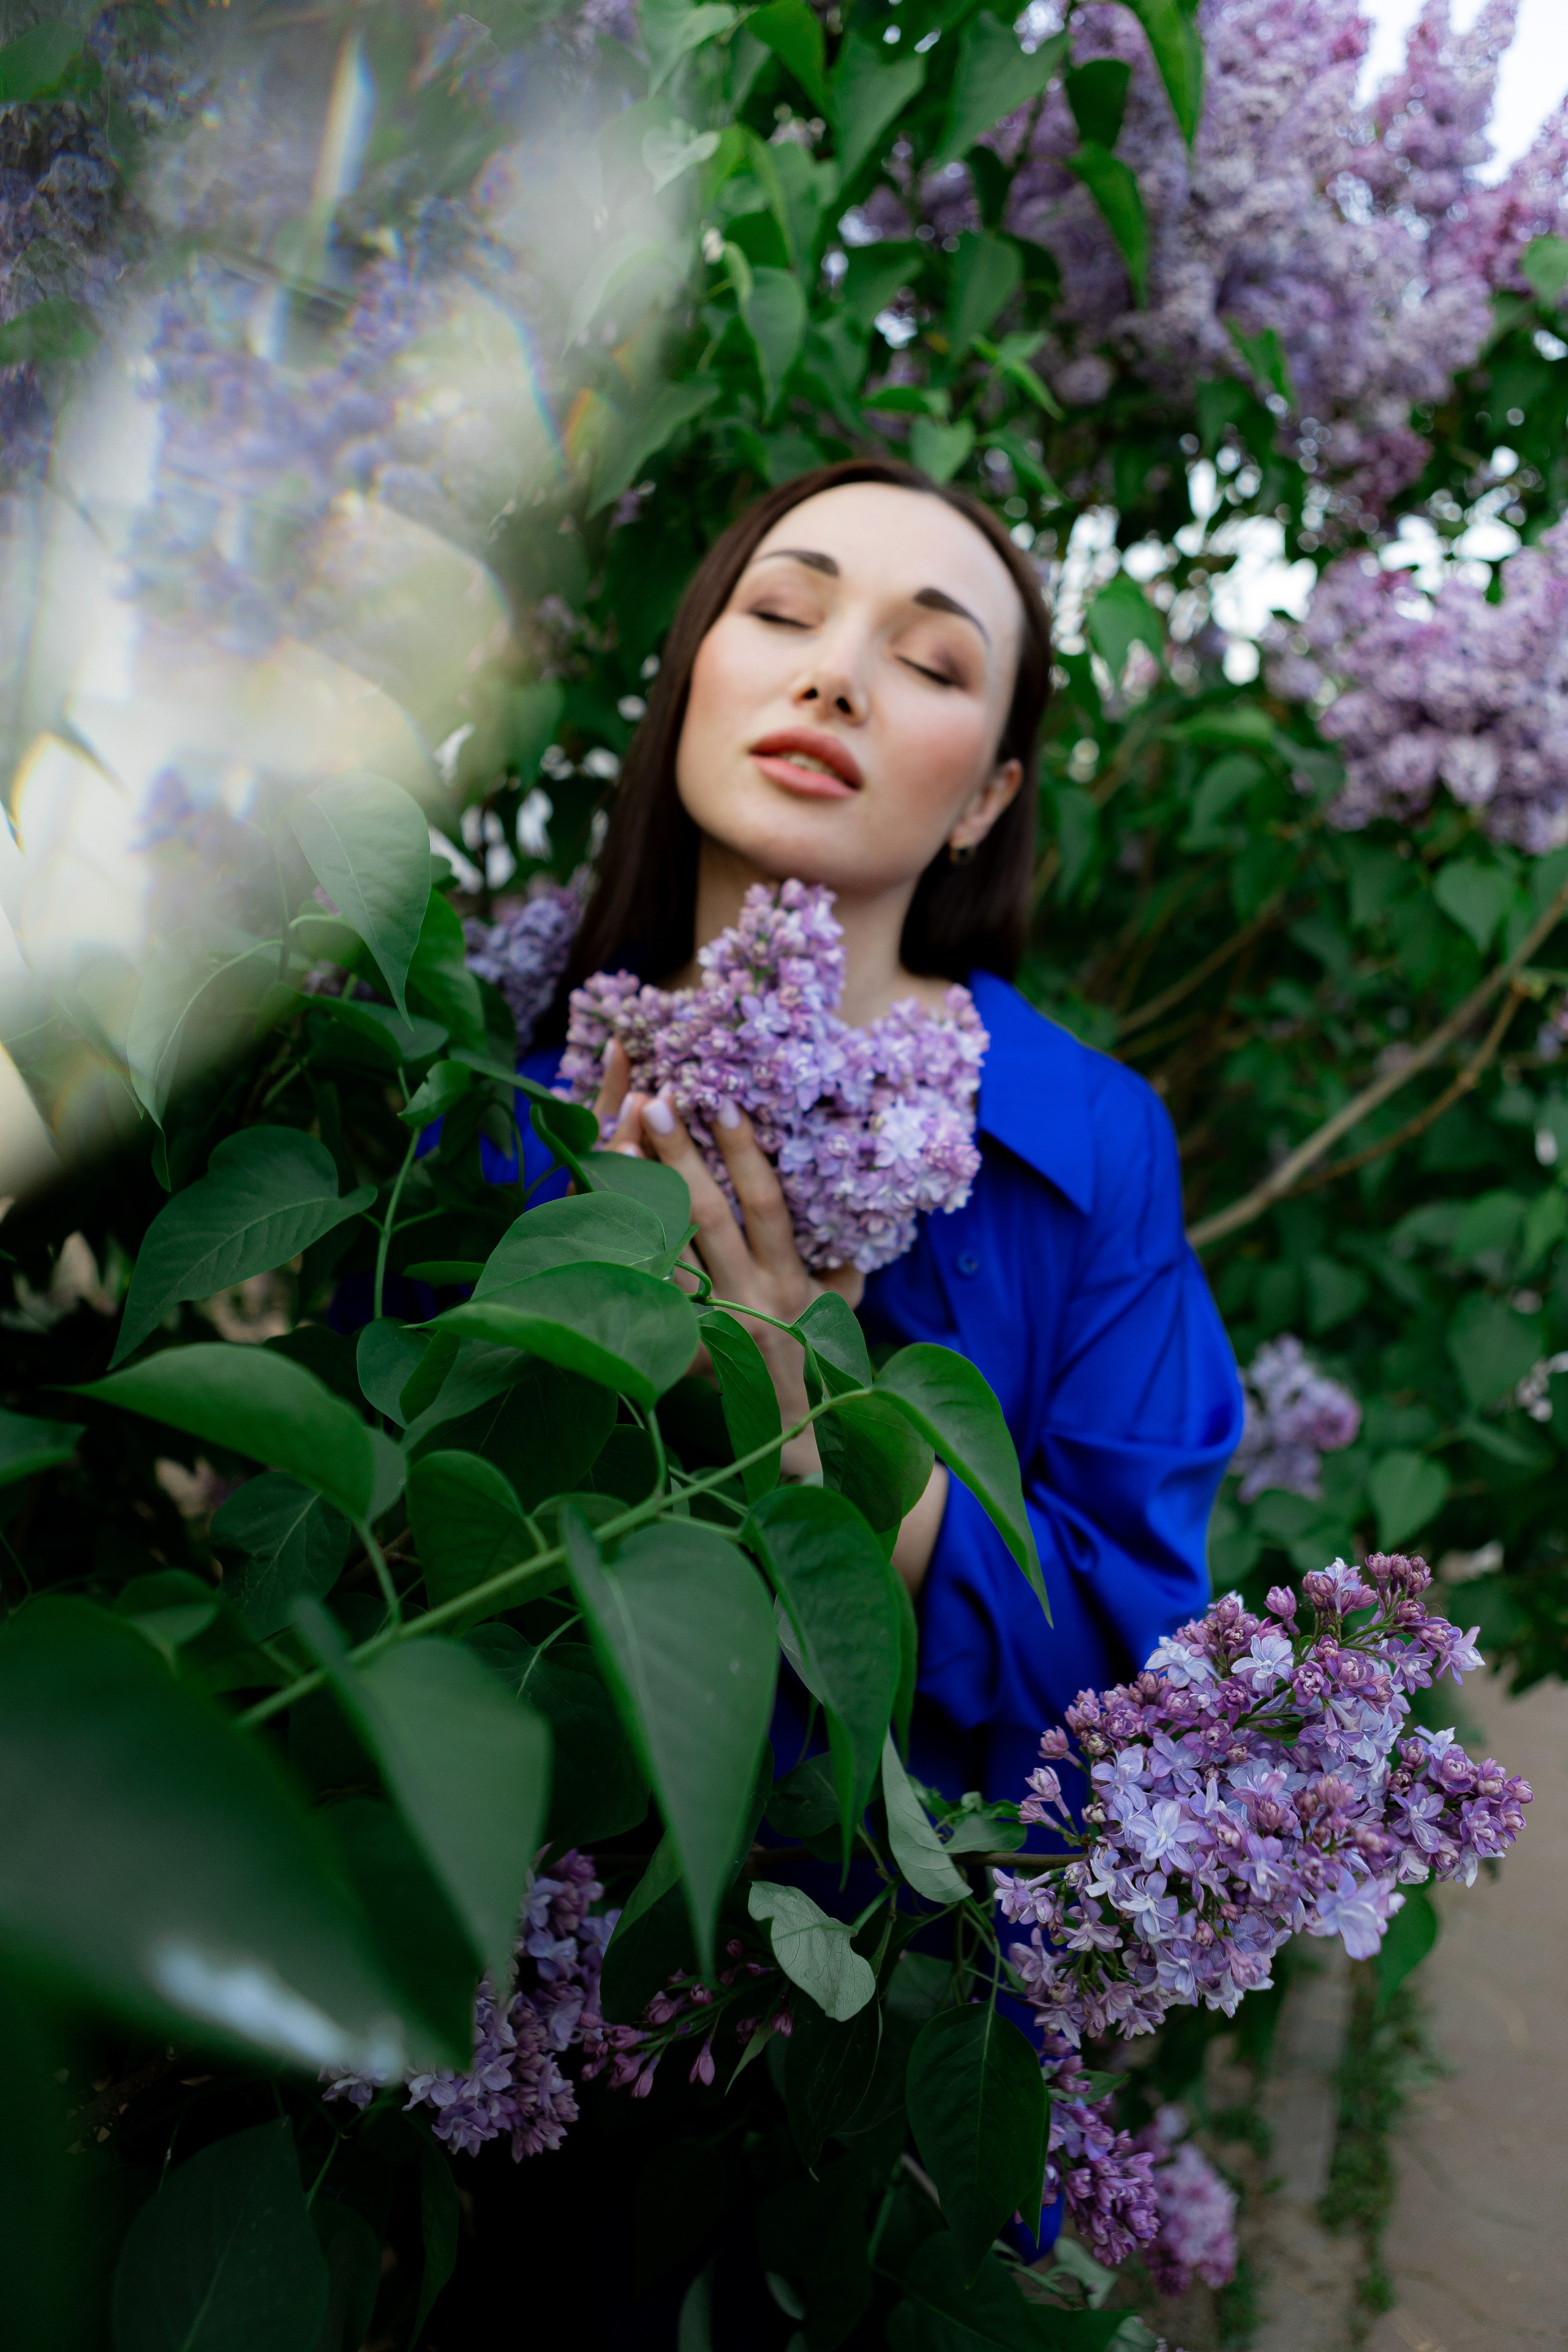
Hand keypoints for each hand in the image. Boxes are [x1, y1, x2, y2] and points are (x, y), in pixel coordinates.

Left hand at [592, 1045, 861, 1475]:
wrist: (792, 1461)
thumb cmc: (813, 1378)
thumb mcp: (835, 1323)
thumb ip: (840, 1276)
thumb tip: (851, 1233)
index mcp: (789, 1284)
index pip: (769, 1205)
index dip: (746, 1153)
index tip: (725, 1103)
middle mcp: (748, 1302)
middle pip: (709, 1216)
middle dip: (681, 1156)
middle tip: (656, 1099)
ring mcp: (706, 1330)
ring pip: (666, 1250)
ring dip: (639, 1195)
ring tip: (613, 1139)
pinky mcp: (672, 1356)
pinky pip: (639, 1299)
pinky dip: (616, 1258)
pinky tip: (589, 1221)